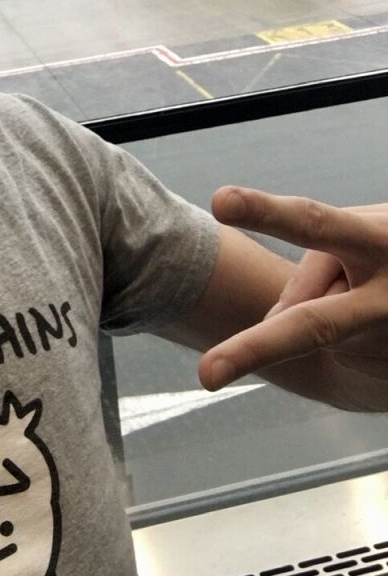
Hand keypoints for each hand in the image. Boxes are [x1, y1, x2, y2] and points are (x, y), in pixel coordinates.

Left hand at [200, 188, 387, 406]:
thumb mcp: (361, 243)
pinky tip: (382, 331)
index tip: (219, 201)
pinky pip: (348, 358)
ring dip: (331, 315)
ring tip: (374, 300)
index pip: (312, 222)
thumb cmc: (387, 259)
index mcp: (377, 238)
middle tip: (206, 374)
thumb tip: (276, 325)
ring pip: (322, 334)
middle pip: (313, 323)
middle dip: (257, 349)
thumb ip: (315, 271)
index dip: (265, 211)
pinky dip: (353, 341)